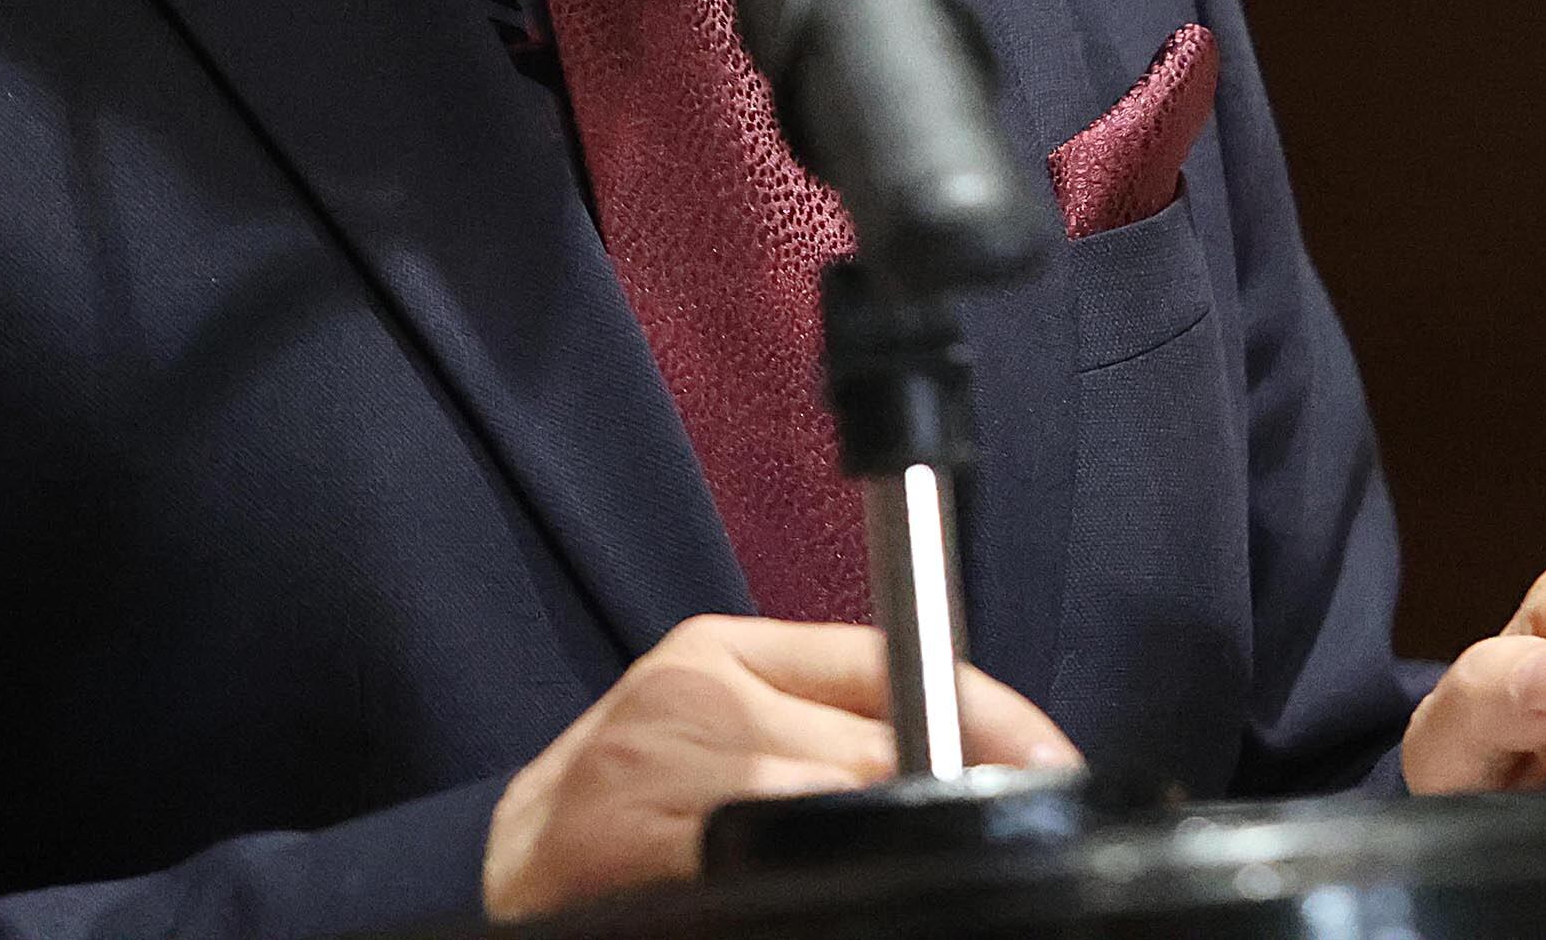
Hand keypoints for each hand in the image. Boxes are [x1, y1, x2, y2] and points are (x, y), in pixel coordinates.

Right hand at [482, 614, 1080, 919]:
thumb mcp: (718, 726)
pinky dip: (794, 881)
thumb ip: (826, 720)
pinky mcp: (626, 844)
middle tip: (987, 840)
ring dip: (867, 855)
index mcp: (722, 652)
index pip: (894, 662)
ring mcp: (655, 770)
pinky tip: (812, 892)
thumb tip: (975, 753)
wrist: (491, 871)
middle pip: (873, 751)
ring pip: (823, 814)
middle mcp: (692, 694)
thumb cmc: (624, 803)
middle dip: (935, 804)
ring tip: (886, 880)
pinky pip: (753, 863)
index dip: (991, 719)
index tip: (1054, 765)